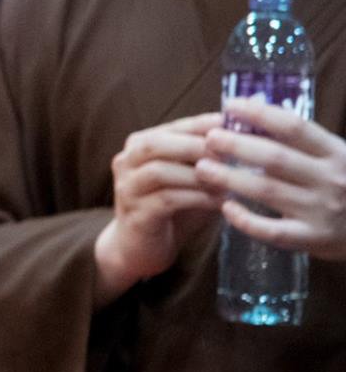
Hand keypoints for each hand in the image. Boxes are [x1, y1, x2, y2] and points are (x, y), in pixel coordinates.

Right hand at [94, 112, 225, 304]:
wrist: (139, 247)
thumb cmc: (171, 207)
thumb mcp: (188, 176)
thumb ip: (205, 158)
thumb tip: (245, 138)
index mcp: (138, 146)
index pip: (171, 127)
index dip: (200, 124)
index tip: (232, 124)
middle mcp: (126, 162)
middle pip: (156, 144)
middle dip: (195, 146)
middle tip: (230, 153)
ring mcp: (127, 189)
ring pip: (159, 172)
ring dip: (197, 175)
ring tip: (228, 181)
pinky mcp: (135, 215)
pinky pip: (166, 200)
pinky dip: (197, 198)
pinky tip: (220, 203)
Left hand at [199, 99, 345, 261]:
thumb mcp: (336, 157)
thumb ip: (304, 143)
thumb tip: (255, 114)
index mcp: (336, 152)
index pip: (294, 127)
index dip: (260, 114)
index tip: (231, 105)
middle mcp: (330, 179)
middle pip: (275, 158)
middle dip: (237, 146)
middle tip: (209, 139)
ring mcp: (321, 210)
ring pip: (268, 191)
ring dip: (230, 178)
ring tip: (202, 168)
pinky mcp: (313, 238)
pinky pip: (273, 230)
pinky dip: (246, 219)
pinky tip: (225, 207)